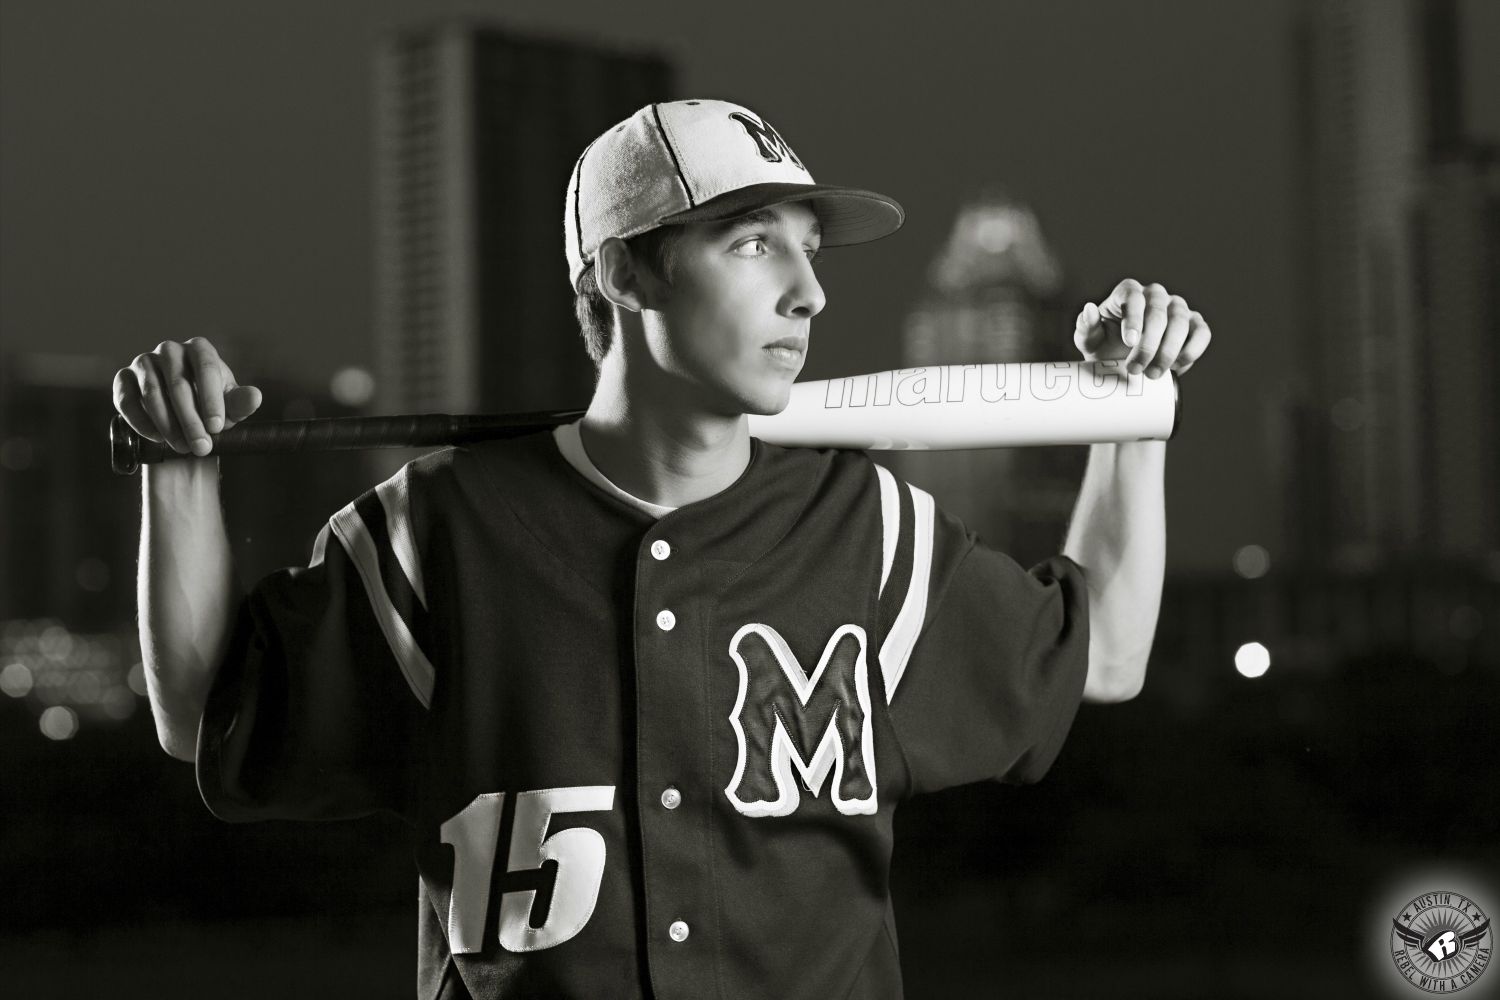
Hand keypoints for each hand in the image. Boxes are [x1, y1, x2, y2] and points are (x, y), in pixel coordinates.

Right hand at [113, 338, 261, 456]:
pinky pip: (127, 399)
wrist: (182, 415)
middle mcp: (170, 349)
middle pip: (179, 384)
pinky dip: (141, 421)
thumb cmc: (211, 407)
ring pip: (153, 393)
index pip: (206, 369)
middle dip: (191, 420)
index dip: (212, 400)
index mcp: (199, 349)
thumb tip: (255, 397)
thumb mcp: (229, 407)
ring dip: (168, 425)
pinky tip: (157, 439)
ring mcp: (143, 361)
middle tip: (202, 447)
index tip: (217, 427)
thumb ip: (241, 402)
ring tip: (183, 448)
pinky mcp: (123, 378)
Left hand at [1073, 279, 1211, 378]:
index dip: (1134, 318)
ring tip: (1153, 374)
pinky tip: (1178, 366)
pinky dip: (1193, 350)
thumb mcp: (1089, 340)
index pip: (1134, 297)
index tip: (1129, 342)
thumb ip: (1086, 326)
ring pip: (1181, 322)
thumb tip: (1089, 309)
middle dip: (1149, 344)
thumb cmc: (1104, 347)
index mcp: (1128, 292)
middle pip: (1159, 312)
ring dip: (1169, 351)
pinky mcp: (1194, 324)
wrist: (1123, 363)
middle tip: (1136, 369)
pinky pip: (1202, 332)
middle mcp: (1155, 295)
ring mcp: (1177, 308)